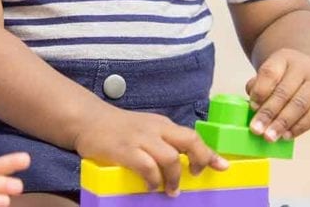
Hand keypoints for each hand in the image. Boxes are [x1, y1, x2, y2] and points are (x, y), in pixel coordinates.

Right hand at [75, 106, 227, 196]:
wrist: (87, 119)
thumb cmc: (118, 129)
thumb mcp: (145, 130)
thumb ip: (163, 141)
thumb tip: (185, 161)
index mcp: (161, 124)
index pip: (192, 136)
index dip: (209, 153)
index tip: (222, 166)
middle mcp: (154, 129)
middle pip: (188, 140)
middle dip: (199, 160)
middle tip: (195, 176)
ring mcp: (139, 138)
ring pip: (169, 157)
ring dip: (174, 178)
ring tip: (170, 190)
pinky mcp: (124, 150)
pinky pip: (146, 167)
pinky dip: (153, 179)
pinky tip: (151, 186)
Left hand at [246, 47, 309, 141]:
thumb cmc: (285, 77)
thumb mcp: (271, 73)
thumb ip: (259, 85)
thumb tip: (255, 105)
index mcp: (284, 58)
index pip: (270, 73)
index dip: (260, 91)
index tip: (251, 107)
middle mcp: (305, 67)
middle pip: (284, 92)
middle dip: (268, 113)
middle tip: (256, 129)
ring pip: (299, 105)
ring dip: (282, 123)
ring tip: (270, 137)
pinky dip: (299, 127)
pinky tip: (286, 135)